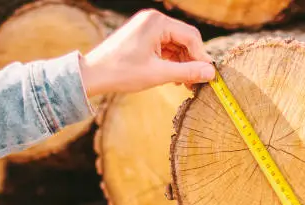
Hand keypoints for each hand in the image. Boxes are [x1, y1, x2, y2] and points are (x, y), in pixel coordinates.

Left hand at [79, 9, 214, 96]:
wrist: (93, 75)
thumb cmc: (122, 72)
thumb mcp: (158, 74)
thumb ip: (187, 72)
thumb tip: (211, 73)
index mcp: (157, 22)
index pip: (191, 37)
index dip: (201, 57)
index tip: (207, 76)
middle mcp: (154, 20)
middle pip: (185, 39)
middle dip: (192, 61)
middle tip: (197, 83)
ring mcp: (147, 27)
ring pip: (176, 45)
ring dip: (182, 63)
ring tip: (185, 84)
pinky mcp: (143, 36)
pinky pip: (165, 47)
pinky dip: (171, 61)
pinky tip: (174, 78)